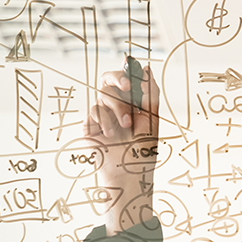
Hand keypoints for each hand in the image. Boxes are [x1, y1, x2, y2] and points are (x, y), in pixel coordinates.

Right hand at [83, 60, 160, 234]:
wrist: (129, 174)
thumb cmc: (143, 151)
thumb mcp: (152, 120)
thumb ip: (150, 93)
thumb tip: (147, 67)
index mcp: (132, 104)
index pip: (126, 79)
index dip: (127, 70)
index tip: (131, 67)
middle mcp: (115, 107)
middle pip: (108, 79)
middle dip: (117, 78)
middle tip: (126, 86)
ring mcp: (101, 116)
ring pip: (103, 95)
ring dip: (117, 108)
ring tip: (125, 127)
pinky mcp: (89, 127)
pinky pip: (93, 111)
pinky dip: (104, 121)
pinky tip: (110, 135)